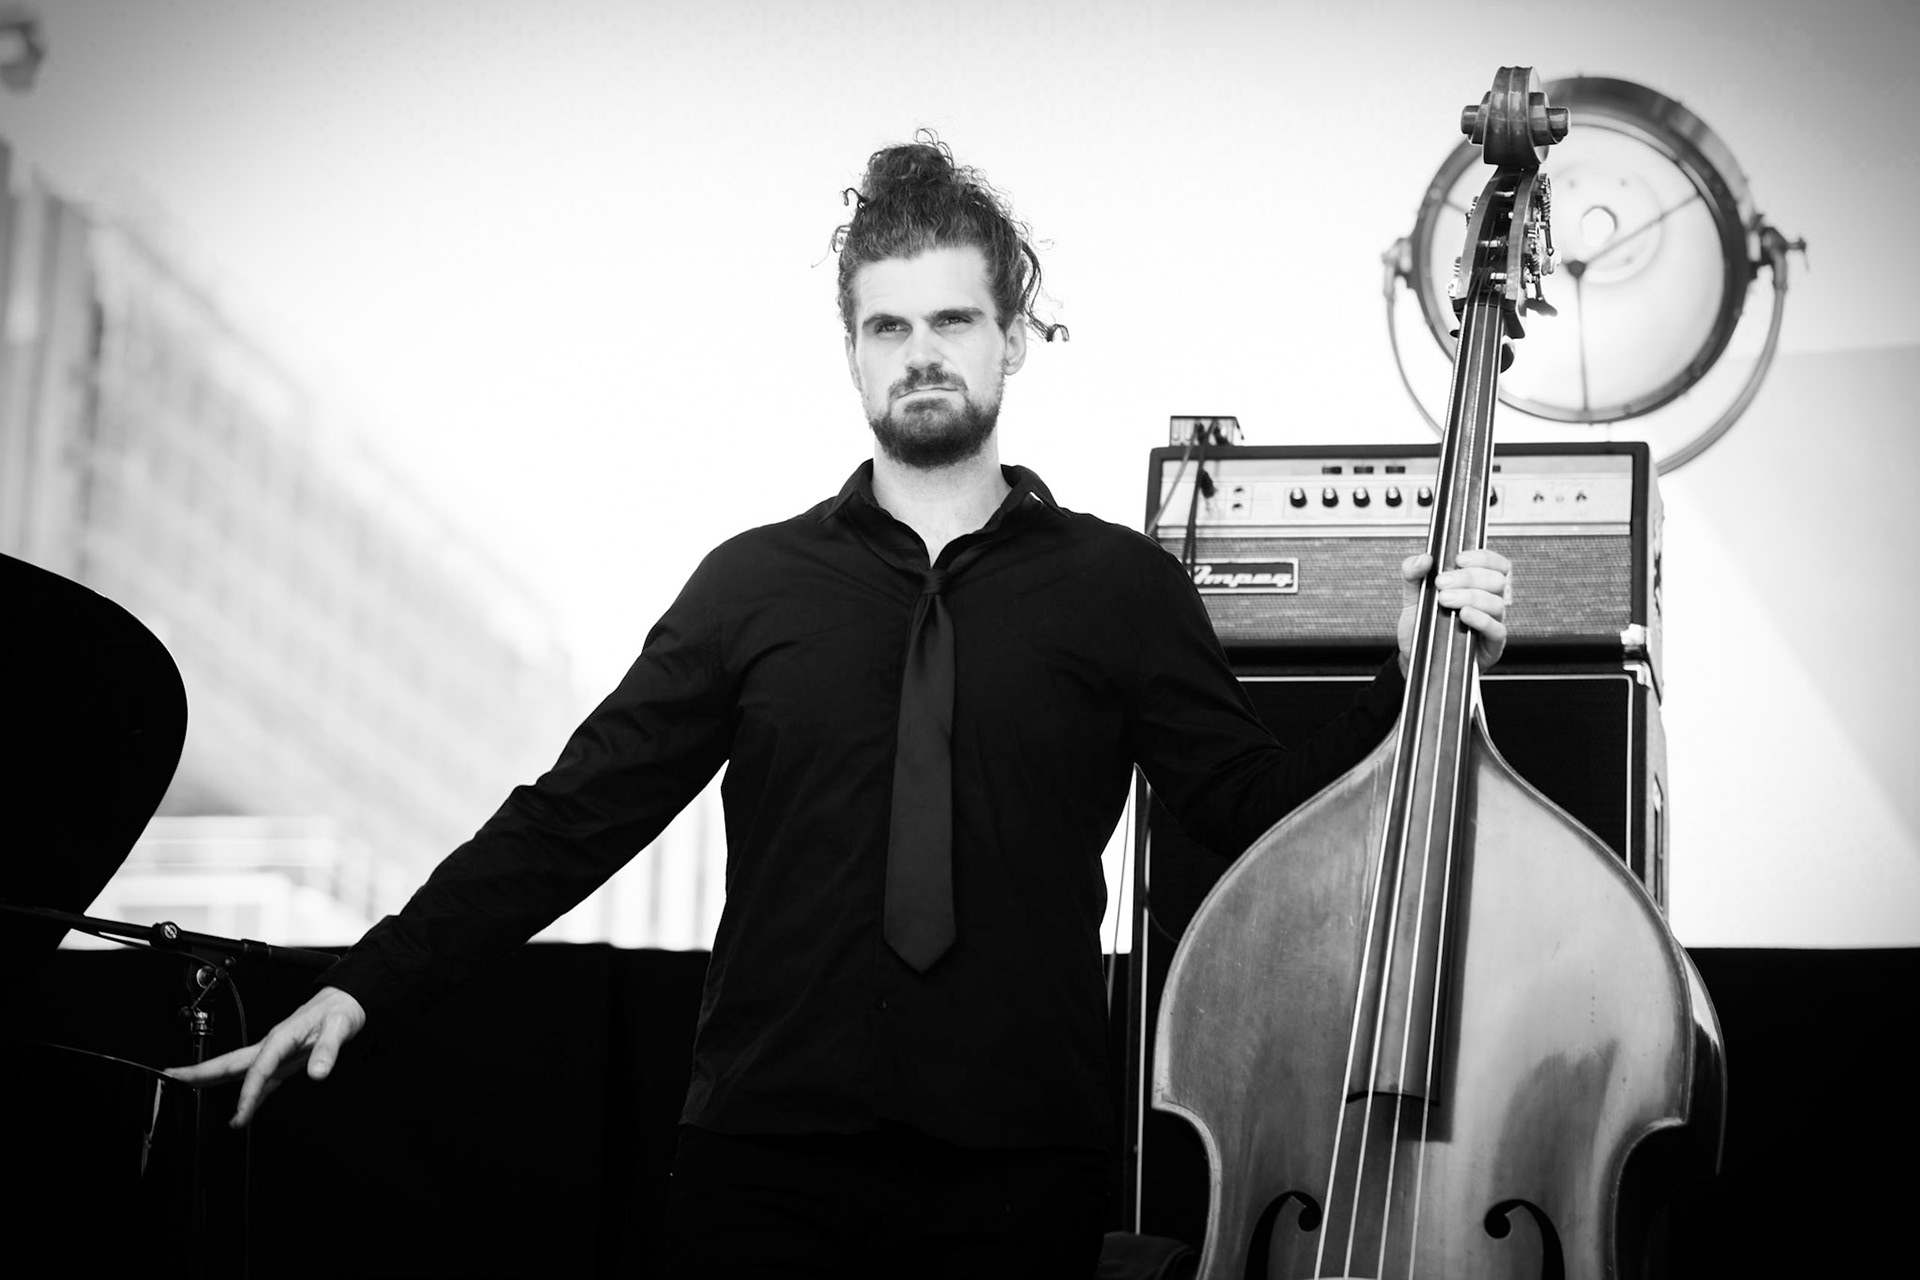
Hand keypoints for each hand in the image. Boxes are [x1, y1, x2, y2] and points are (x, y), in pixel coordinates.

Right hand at [164, 985, 366, 1127]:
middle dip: (200, 1073)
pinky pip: (259, 1078)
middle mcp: (273, 1043)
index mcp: (282, 1036)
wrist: (347, 999)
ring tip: (187, 1090)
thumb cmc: (342, 1009)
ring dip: (213, 1080)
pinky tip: (241, 1108)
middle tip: (172, 1080)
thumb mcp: (341, 1027)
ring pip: (238, 1069)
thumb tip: (317, 1073)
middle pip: (231, 1062)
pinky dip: (247, 1092)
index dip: (247, 1093)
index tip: (240, 1115)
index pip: (259, 1069)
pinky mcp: (284, 1059)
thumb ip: (327, 1051)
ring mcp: (275, 1051)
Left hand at [1398, 548, 1512, 672]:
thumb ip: (1414, 572)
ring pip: (1496, 603)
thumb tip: (1424, 558)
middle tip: (1442, 583)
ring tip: (1444, 600)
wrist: (1414, 653)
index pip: (1496, 564)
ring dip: (1470, 596)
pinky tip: (1464, 615)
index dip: (1483, 558)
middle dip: (1468, 577)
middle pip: (1496, 580)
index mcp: (1477, 585)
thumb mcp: (1413, 594)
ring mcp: (1492, 622)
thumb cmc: (1421, 623)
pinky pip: (1497, 629)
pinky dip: (1481, 619)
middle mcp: (1488, 601)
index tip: (1459, 559)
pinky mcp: (1492, 645)